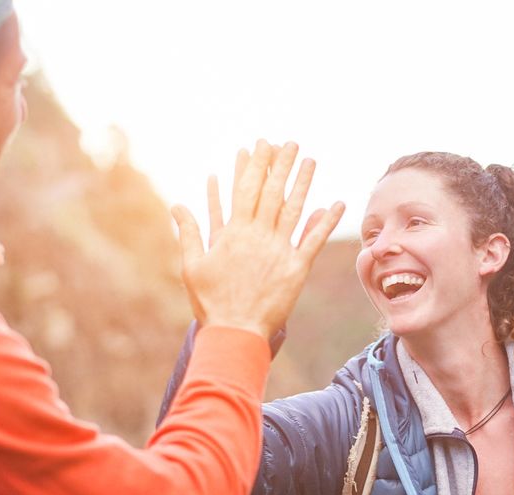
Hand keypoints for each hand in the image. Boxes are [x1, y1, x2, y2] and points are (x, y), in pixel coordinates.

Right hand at [172, 140, 343, 339]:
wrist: (235, 331)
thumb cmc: (211, 301)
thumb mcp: (192, 265)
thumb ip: (189, 232)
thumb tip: (177, 205)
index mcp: (233, 233)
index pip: (245, 190)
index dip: (255, 165)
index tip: (261, 145)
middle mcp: (258, 236)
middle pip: (272, 193)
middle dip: (281, 165)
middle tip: (290, 143)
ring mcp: (279, 251)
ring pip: (294, 210)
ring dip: (303, 184)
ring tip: (311, 161)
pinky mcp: (297, 269)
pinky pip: (314, 241)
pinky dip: (325, 222)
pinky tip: (336, 204)